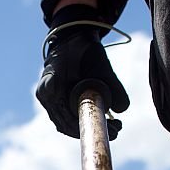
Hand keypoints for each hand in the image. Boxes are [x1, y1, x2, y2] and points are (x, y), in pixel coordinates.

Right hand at [36, 4, 128, 139]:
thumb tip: (122, 109)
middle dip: (91, 129)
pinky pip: (67, 118)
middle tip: (117, 130)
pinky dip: (84, 121)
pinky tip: (104, 120)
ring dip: (88, 127)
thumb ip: (112, 84)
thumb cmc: (83, 48)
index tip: (108, 129)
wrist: (71, 39)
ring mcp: (48, 100)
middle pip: (66, 125)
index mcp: (50, 87)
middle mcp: (46, 96)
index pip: (66, 119)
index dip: (88, 128)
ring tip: (115, 126)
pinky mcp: (55, 101)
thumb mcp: (101, 64)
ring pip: (66, 124)